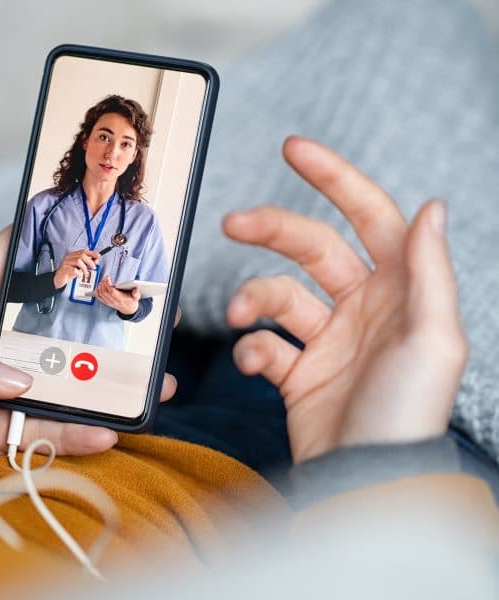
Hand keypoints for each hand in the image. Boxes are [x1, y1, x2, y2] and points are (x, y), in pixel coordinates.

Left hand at [0, 228, 178, 473]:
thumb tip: (18, 380)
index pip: (9, 258)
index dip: (44, 237)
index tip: (89, 224)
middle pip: (55, 318)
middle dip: (99, 312)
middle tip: (142, 306)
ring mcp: (4, 384)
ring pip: (66, 377)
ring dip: (105, 379)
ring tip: (148, 379)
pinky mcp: (3, 427)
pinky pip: (49, 429)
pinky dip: (78, 433)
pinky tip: (107, 431)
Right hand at [53, 249, 99, 288]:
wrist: (58, 279)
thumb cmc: (69, 273)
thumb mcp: (79, 267)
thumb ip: (86, 263)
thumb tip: (96, 260)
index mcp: (72, 255)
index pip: (83, 251)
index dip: (92, 253)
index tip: (98, 256)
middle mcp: (68, 257)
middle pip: (81, 255)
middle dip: (90, 261)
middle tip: (93, 267)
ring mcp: (65, 262)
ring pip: (78, 261)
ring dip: (84, 268)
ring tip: (85, 273)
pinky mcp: (64, 269)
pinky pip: (74, 269)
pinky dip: (79, 273)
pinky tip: (79, 276)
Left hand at [95, 277, 139, 315]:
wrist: (128, 310)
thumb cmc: (131, 302)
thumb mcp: (136, 297)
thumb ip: (136, 293)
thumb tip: (136, 289)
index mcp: (120, 299)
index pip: (112, 291)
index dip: (108, 283)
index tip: (108, 277)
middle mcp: (113, 301)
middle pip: (104, 292)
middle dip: (103, 283)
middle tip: (105, 277)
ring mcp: (109, 302)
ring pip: (100, 294)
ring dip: (100, 286)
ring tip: (103, 280)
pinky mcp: (106, 302)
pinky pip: (99, 297)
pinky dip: (97, 291)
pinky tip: (99, 286)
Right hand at [224, 136, 466, 462]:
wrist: (366, 478)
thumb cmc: (407, 412)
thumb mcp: (432, 338)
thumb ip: (428, 270)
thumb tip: (433, 206)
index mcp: (399, 290)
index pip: (369, 216)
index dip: (335, 178)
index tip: (294, 149)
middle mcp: (363, 308)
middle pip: (310, 247)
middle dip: (271, 228)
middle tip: (233, 223)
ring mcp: (328, 340)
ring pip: (278, 295)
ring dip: (253, 298)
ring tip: (242, 315)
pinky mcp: (297, 373)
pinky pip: (264, 345)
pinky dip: (251, 350)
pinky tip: (257, 366)